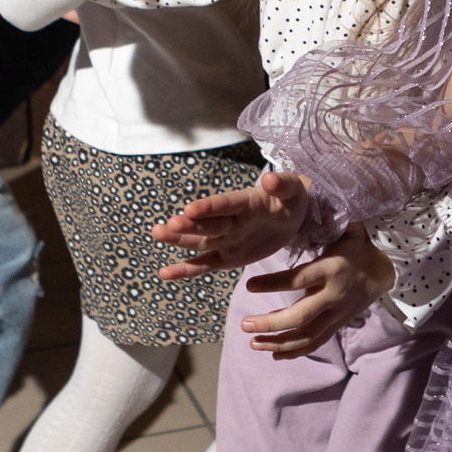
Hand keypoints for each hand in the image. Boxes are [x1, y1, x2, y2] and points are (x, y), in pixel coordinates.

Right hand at [152, 171, 308, 279]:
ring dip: (178, 239)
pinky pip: (205, 264)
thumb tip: (269, 178)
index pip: (224, 204)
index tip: (189, 208)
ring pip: (199, 241)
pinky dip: (186, 269)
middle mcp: (230, 220)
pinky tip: (164, 273)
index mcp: (245, 202)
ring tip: (157, 233)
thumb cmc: (293, 200)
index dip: (208, 207)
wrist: (294, 219)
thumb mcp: (294, 191)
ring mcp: (226, 238)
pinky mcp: (227, 257)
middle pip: (207, 223)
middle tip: (166, 226)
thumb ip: (283, 185)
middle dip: (187, 225)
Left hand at [239, 228, 394, 357]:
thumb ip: (328, 216)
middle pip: (301, 316)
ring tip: (252, 342)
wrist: (383, 272)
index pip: (298, 279)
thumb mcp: (346, 227)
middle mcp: (333, 296)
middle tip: (245, 325)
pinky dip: (294, 351)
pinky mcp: (336, 326)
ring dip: (278, 342)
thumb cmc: (355, 245)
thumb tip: (310, 197)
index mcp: (330, 268)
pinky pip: (315, 343)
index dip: (273, 284)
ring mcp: (335, 315)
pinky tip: (272, 353)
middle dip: (272, 324)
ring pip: (306, 336)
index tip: (248, 284)